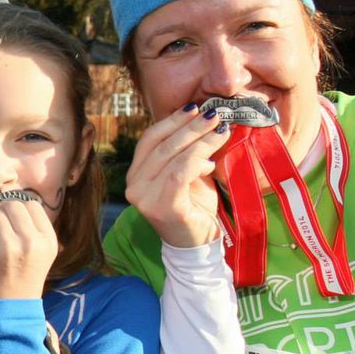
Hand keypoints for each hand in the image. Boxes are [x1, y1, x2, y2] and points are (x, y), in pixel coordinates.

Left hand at [0, 199, 56, 301]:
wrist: (8, 312)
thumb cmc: (22, 280)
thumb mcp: (40, 253)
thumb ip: (32, 228)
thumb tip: (12, 201)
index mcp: (49, 241)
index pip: (32, 205)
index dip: (19, 210)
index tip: (13, 223)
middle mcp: (32, 241)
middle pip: (12, 205)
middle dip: (2, 212)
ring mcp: (10, 246)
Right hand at [123, 105, 230, 248]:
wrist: (198, 245)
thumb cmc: (194, 207)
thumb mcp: (185, 173)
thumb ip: (185, 152)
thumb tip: (201, 119)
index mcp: (135, 175)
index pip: (150, 140)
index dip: (172, 121)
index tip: (194, 107)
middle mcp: (134, 186)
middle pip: (162, 145)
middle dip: (191, 127)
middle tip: (214, 115)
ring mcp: (145, 198)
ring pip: (173, 157)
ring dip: (200, 140)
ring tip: (220, 130)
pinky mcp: (163, 206)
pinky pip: (181, 173)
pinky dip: (198, 160)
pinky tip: (212, 159)